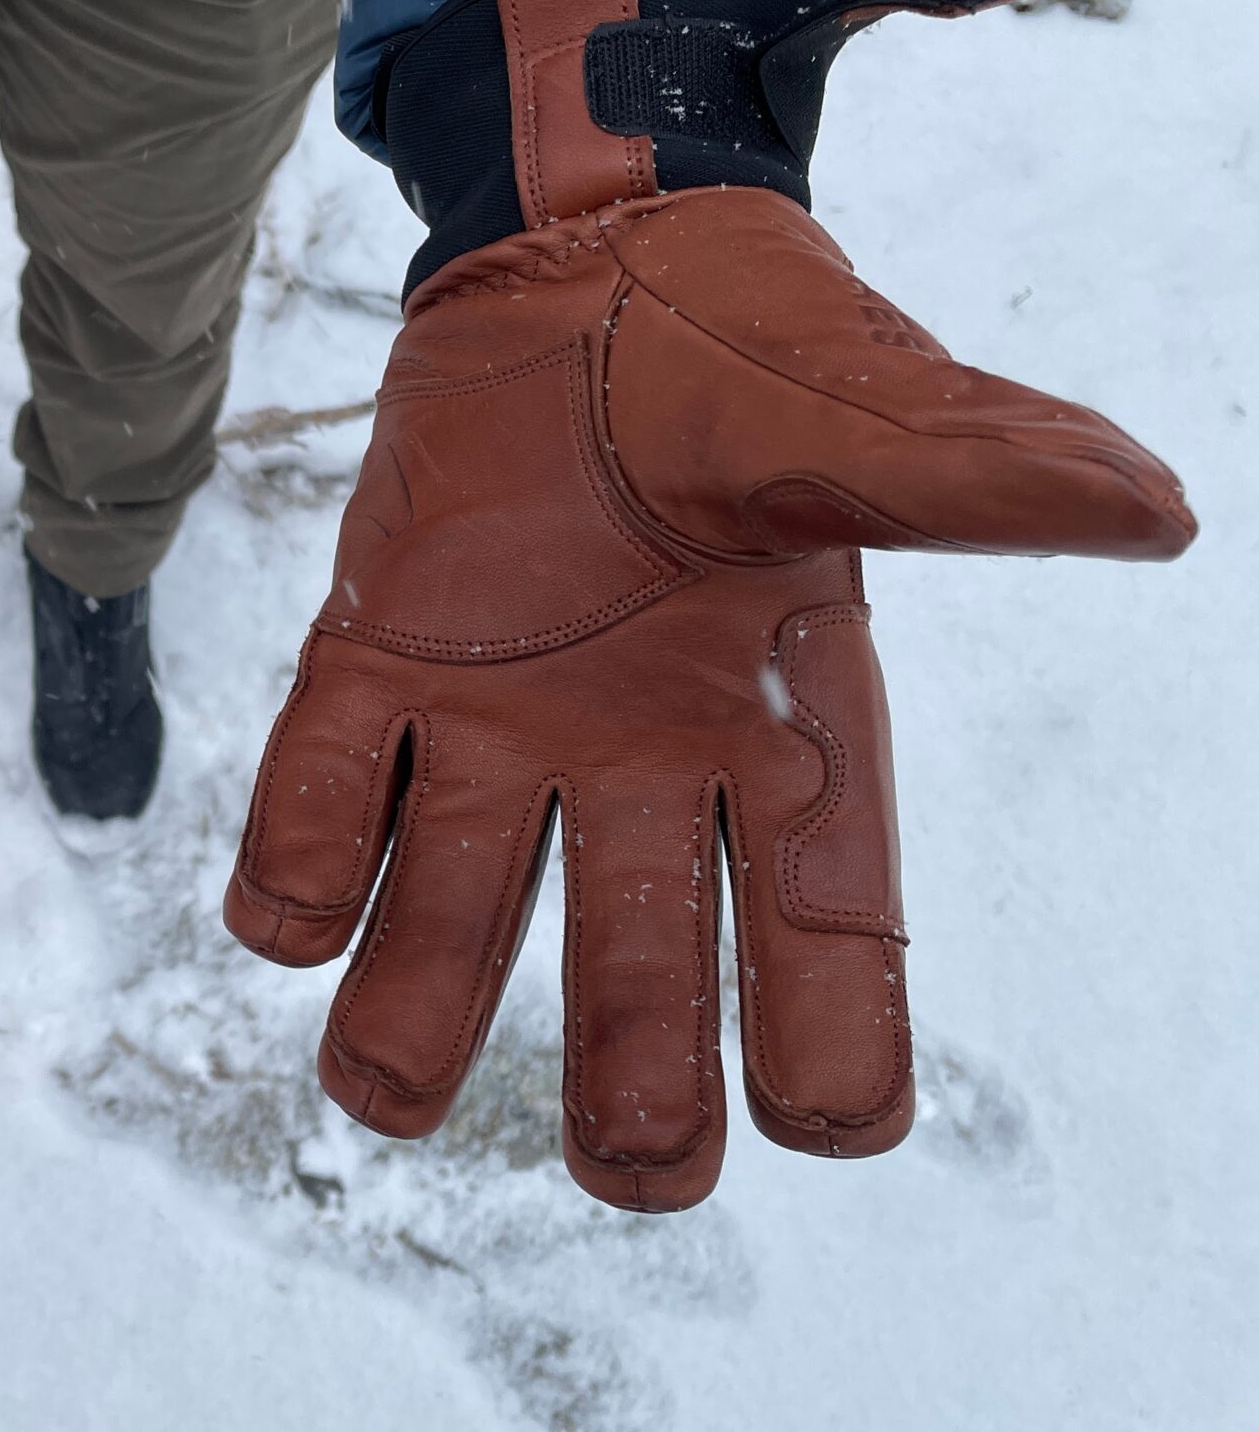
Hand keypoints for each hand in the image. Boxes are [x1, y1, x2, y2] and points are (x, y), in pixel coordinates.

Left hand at [224, 0, 1193, 1209]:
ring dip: (415, 1004)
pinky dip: (297, 855)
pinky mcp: (378, 653)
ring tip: (379, 1092)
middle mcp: (632, 758)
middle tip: (628, 1175)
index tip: (825, 1128)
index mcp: (778, 731)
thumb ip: (979, 476)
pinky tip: (283, 920)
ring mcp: (495, 716)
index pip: (823, 922)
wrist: (594, 257)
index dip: (828, 1033)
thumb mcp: (864, 416)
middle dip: (632, 1070)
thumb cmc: (753, 349)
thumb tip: (1149, 506)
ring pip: (454, 898)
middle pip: (638, 954)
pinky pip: (325, 780)